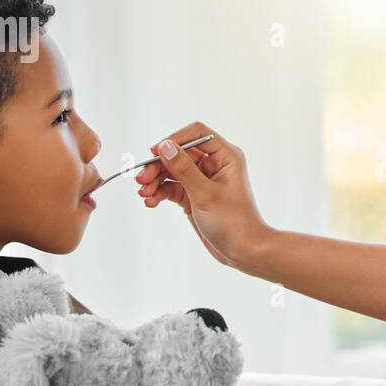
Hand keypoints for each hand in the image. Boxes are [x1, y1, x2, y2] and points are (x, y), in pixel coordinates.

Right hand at [134, 122, 272, 268]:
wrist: (243, 251)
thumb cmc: (234, 222)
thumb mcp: (205, 194)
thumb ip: (184, 169)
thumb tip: (165, 146)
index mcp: (226, 157)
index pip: (197, 134)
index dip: (174, 140)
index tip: (154, 153)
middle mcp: (214, 165)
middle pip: (179, 153)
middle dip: (159, 165)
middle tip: (141, 180)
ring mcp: (203, 180)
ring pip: (172, 171)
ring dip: (155, 180)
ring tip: (144, 194)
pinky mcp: (194, 196)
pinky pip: (172, 187)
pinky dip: (160, 193)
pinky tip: (151, 202)